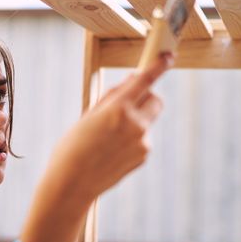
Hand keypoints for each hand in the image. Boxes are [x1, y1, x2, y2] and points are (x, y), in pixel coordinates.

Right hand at [50, 52, 173, 200]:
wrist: (72, 184)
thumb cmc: (73, 146)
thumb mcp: (89, 114)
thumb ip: (113, 96)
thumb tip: (133, 80)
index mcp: (118, 109)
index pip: (145, 80)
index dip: (159, 66)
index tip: (168, 57)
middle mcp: (135, 124)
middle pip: (156, 99)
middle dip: (147, 95)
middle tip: (129, 100)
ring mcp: (142, 142)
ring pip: (148, 119)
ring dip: (136, 119)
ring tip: (109, 135)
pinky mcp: (143, 156)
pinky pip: (142, 138)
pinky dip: (132, 137)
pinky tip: (112, 149)